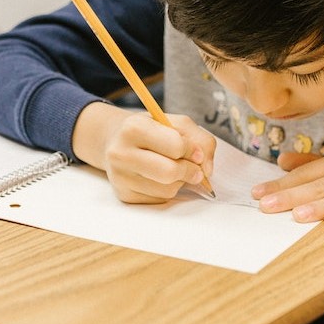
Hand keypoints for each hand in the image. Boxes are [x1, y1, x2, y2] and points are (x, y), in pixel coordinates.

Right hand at [74, 102, 215, 203]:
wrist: (117, 141)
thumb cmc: (151, 131)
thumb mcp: (176, 123)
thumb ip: (200, 140)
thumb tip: (207, 170)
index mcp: (133, 128)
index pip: (175, 145)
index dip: (193, 151)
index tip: (196, 153)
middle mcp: (121, 152)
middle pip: (169, 172)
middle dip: (190, 172)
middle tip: (196, 170)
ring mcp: (120, 176)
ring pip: (166, 190)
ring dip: (179, 182)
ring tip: (172, 169)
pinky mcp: (124, 195)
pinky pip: (159, 200)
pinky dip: (167, 191)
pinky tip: (160, 179)